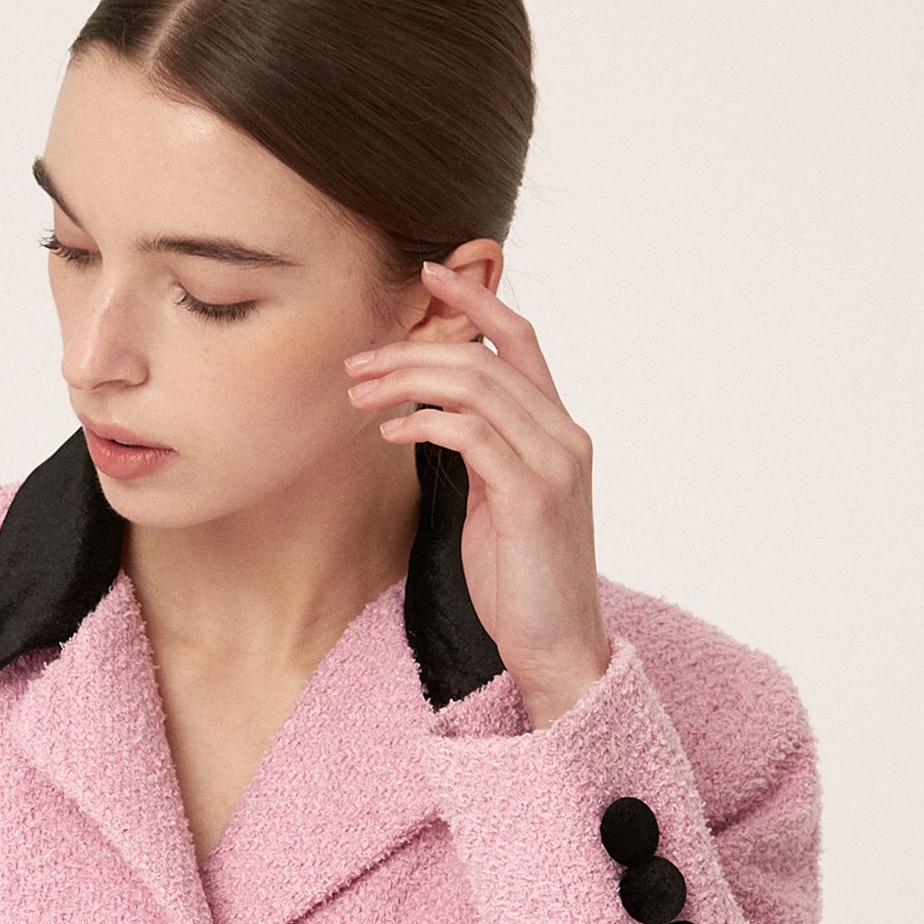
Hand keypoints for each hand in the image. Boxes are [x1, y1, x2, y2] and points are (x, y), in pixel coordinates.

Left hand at [344, 261, 611, 727]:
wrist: (557, 648)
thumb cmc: (521, 584)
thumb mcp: (501, 504)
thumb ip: (484, 455)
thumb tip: (437, 422)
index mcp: (560, 432)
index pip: (521, 341)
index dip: (477, 300)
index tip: (430, 275)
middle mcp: (565, 437)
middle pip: (485, 358)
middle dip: (414, 351)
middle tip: (358, 364)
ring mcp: (553, 464)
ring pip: (476, 387)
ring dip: (408, 382)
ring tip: (360, 396)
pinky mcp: (531, 496)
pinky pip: (470, 435)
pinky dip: (423, 424)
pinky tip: (388, 433)